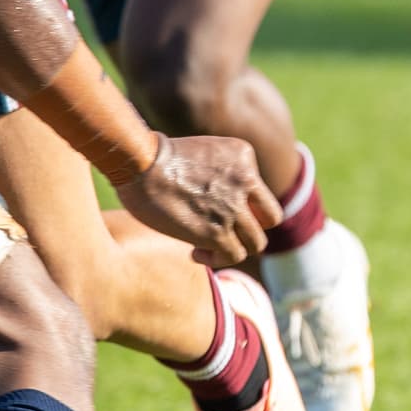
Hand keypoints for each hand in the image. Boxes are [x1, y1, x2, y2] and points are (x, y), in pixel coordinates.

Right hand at [118, 133, 278, 268]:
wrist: (139, 163)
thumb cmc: (155, 157)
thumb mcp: (202, 151)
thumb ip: (220, 172)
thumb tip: (216, 201)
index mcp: (243, 155)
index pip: (259, 191)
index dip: (243, 205)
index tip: (216, 208)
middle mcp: (246, 180)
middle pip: (270, 217)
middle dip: (250, 227)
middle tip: (226, 230)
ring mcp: (234, 207)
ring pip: (257, 242)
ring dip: (236, 247)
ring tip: (209, 246)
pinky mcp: (217, 232)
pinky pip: (234, 255)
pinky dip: (218, 259)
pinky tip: (196, 252)